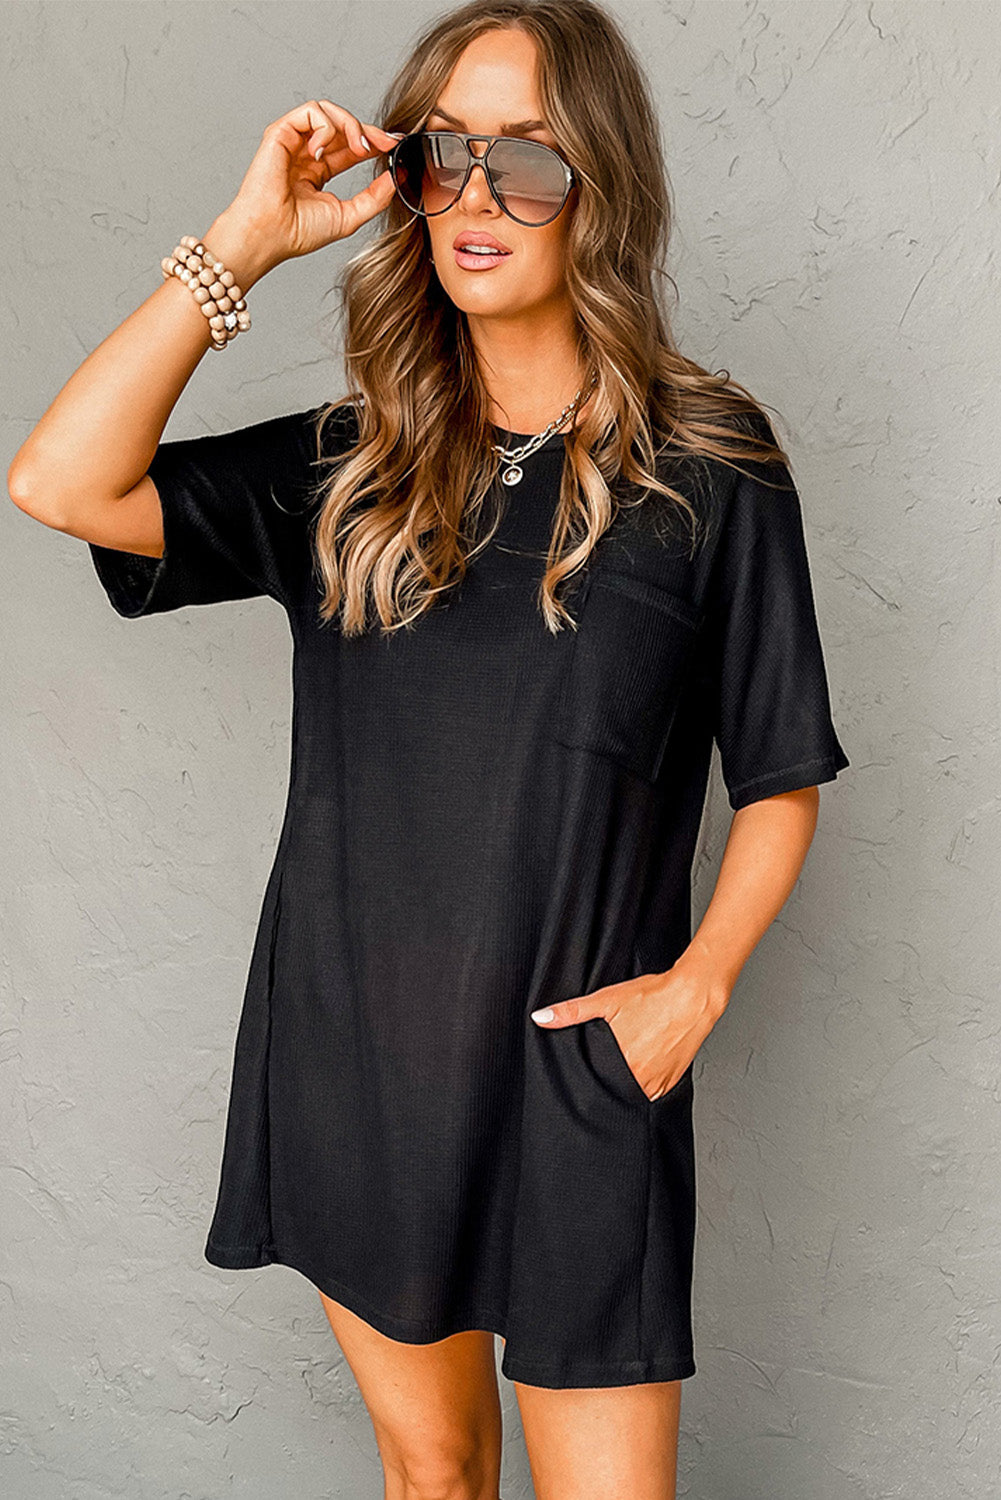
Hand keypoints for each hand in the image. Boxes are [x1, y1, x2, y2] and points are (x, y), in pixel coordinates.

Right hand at [222, 99, 400, 273]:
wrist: (272, 235)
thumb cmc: (299, 232)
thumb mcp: (349, 215)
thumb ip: (375, 196)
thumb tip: (397, 177)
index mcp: (318, 171)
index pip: (349, 146)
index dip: (373, 141)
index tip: (394, 146)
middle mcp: (305, 153)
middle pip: (341, 125)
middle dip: (367, 130)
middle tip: (385, 143)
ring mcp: (293, 142)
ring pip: (327, 111)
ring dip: (350, 125)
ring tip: (358, 148)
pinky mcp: (281, 132)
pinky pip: (311, 112)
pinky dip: (325, 127)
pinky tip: (321, 152)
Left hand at [530, 948, 731, 1101]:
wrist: (693, 996)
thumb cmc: (654, 996)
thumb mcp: (607, 1000)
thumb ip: (572, 1012)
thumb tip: (541, 1017)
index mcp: (620, 1064)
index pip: (593, 1082)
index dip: (585, 1077)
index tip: (582, 1072)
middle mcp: (639, 1080)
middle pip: (611, 1088)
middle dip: (603, 1080)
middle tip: (604, 1062)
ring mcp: (657, 1083)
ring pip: (631, 1092)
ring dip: (624, 1082)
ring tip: (623, 1061)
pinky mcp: (671, 1082)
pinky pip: (650, 1091)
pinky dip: (642, 1082)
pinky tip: (640, 1064)